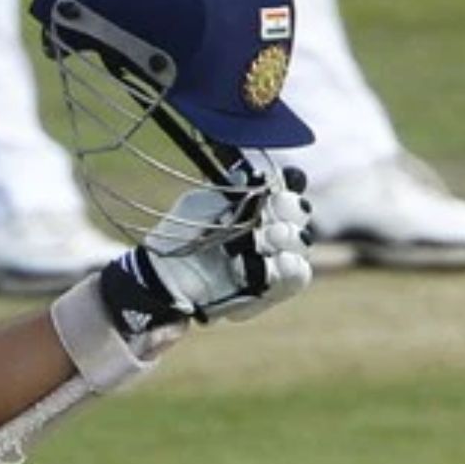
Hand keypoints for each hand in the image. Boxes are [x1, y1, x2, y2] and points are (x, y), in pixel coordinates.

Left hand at [99, 167, 312, 330]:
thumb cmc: (181, 233)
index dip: (289, 190)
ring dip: (289, 241)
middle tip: (268, 219)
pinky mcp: (267, 290)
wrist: (164, 271)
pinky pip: (292, 280)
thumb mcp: (201, 203)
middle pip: (299, 218)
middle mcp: (269, 233)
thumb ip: (229, 188)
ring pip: (300, 249)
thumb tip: (250, 173)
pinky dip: (288, 271)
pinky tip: (274, 265)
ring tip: (267, 240)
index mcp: (257, 208)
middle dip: (290, 213)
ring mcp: (271, 262)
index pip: (288, 194)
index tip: (275, 191)